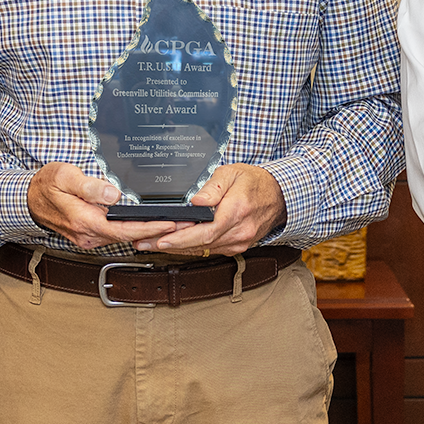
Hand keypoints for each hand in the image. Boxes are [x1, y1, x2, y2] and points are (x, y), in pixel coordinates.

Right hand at [27, 164, 181, 250]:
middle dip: (156, 232)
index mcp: (84, 221)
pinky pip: (116, 235)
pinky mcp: (90, 234)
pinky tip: (149, 224)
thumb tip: (112, 194)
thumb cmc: (45, 185)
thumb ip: (88, 186)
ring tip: (173, 223)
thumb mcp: (64, 176)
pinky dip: (134, 231)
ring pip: (123, 238)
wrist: (28, 199)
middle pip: (128, 237)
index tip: (170, 223)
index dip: (149, 228)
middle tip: (184, 225)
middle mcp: (88, 234)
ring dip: (148, 232)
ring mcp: (89, 237)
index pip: (123, 229)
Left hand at [137, 164, 284, 256]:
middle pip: (200, 244)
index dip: (181, 237)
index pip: (205, 230)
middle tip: (144, 243)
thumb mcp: (232, 173)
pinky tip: (174, 245)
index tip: (161, 238)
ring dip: (177, 248)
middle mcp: (239, 231)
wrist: (279, 196)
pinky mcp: (237, 246)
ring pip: (203, 250)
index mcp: (236, 211)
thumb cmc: (254, 182)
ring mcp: (239, 242)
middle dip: (169, 245)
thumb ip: (212, 187)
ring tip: (151, 244)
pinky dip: (191, 248)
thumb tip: (195, 201)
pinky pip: (210, 250)